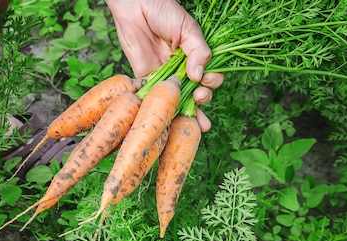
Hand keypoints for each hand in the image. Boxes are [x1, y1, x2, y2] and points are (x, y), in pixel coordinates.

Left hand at [106, 0, 223, 131]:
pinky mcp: (147, 80)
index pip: (210, 75)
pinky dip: (164, 110)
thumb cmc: (163, 10)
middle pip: (197, 92)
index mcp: (195, 56)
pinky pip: (157, 98)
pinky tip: (171, 121)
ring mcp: (166, 76)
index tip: (206, 80)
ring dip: (189, 114)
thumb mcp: (187, 28)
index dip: (212, 82)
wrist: (134, 5)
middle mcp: (182, 69)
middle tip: (200, 96)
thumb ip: (198, 51)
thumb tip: (199, 76)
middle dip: (203, 98)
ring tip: (196, 123)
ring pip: (180, 100)